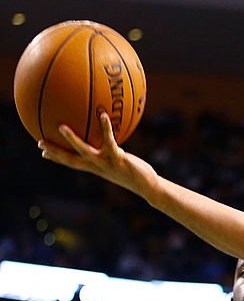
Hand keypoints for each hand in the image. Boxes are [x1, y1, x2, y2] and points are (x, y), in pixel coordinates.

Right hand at [38, 113, 156, 194]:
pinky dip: (105, 127)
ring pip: (83, 151)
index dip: (56, 158)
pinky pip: (108, 140)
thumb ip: (113, 153)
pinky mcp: (116, 158)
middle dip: (54, 152)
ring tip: (61, 126)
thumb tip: (113, 143)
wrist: (147, 186)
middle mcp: (96, 166)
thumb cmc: (135, 173)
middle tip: (38, 143)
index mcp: (95, 167)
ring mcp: (105, 163)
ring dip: (72, 139)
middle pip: (70, 159)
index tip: (43, 152)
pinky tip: (103, 115)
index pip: (71, 163)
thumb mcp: (120, 163)